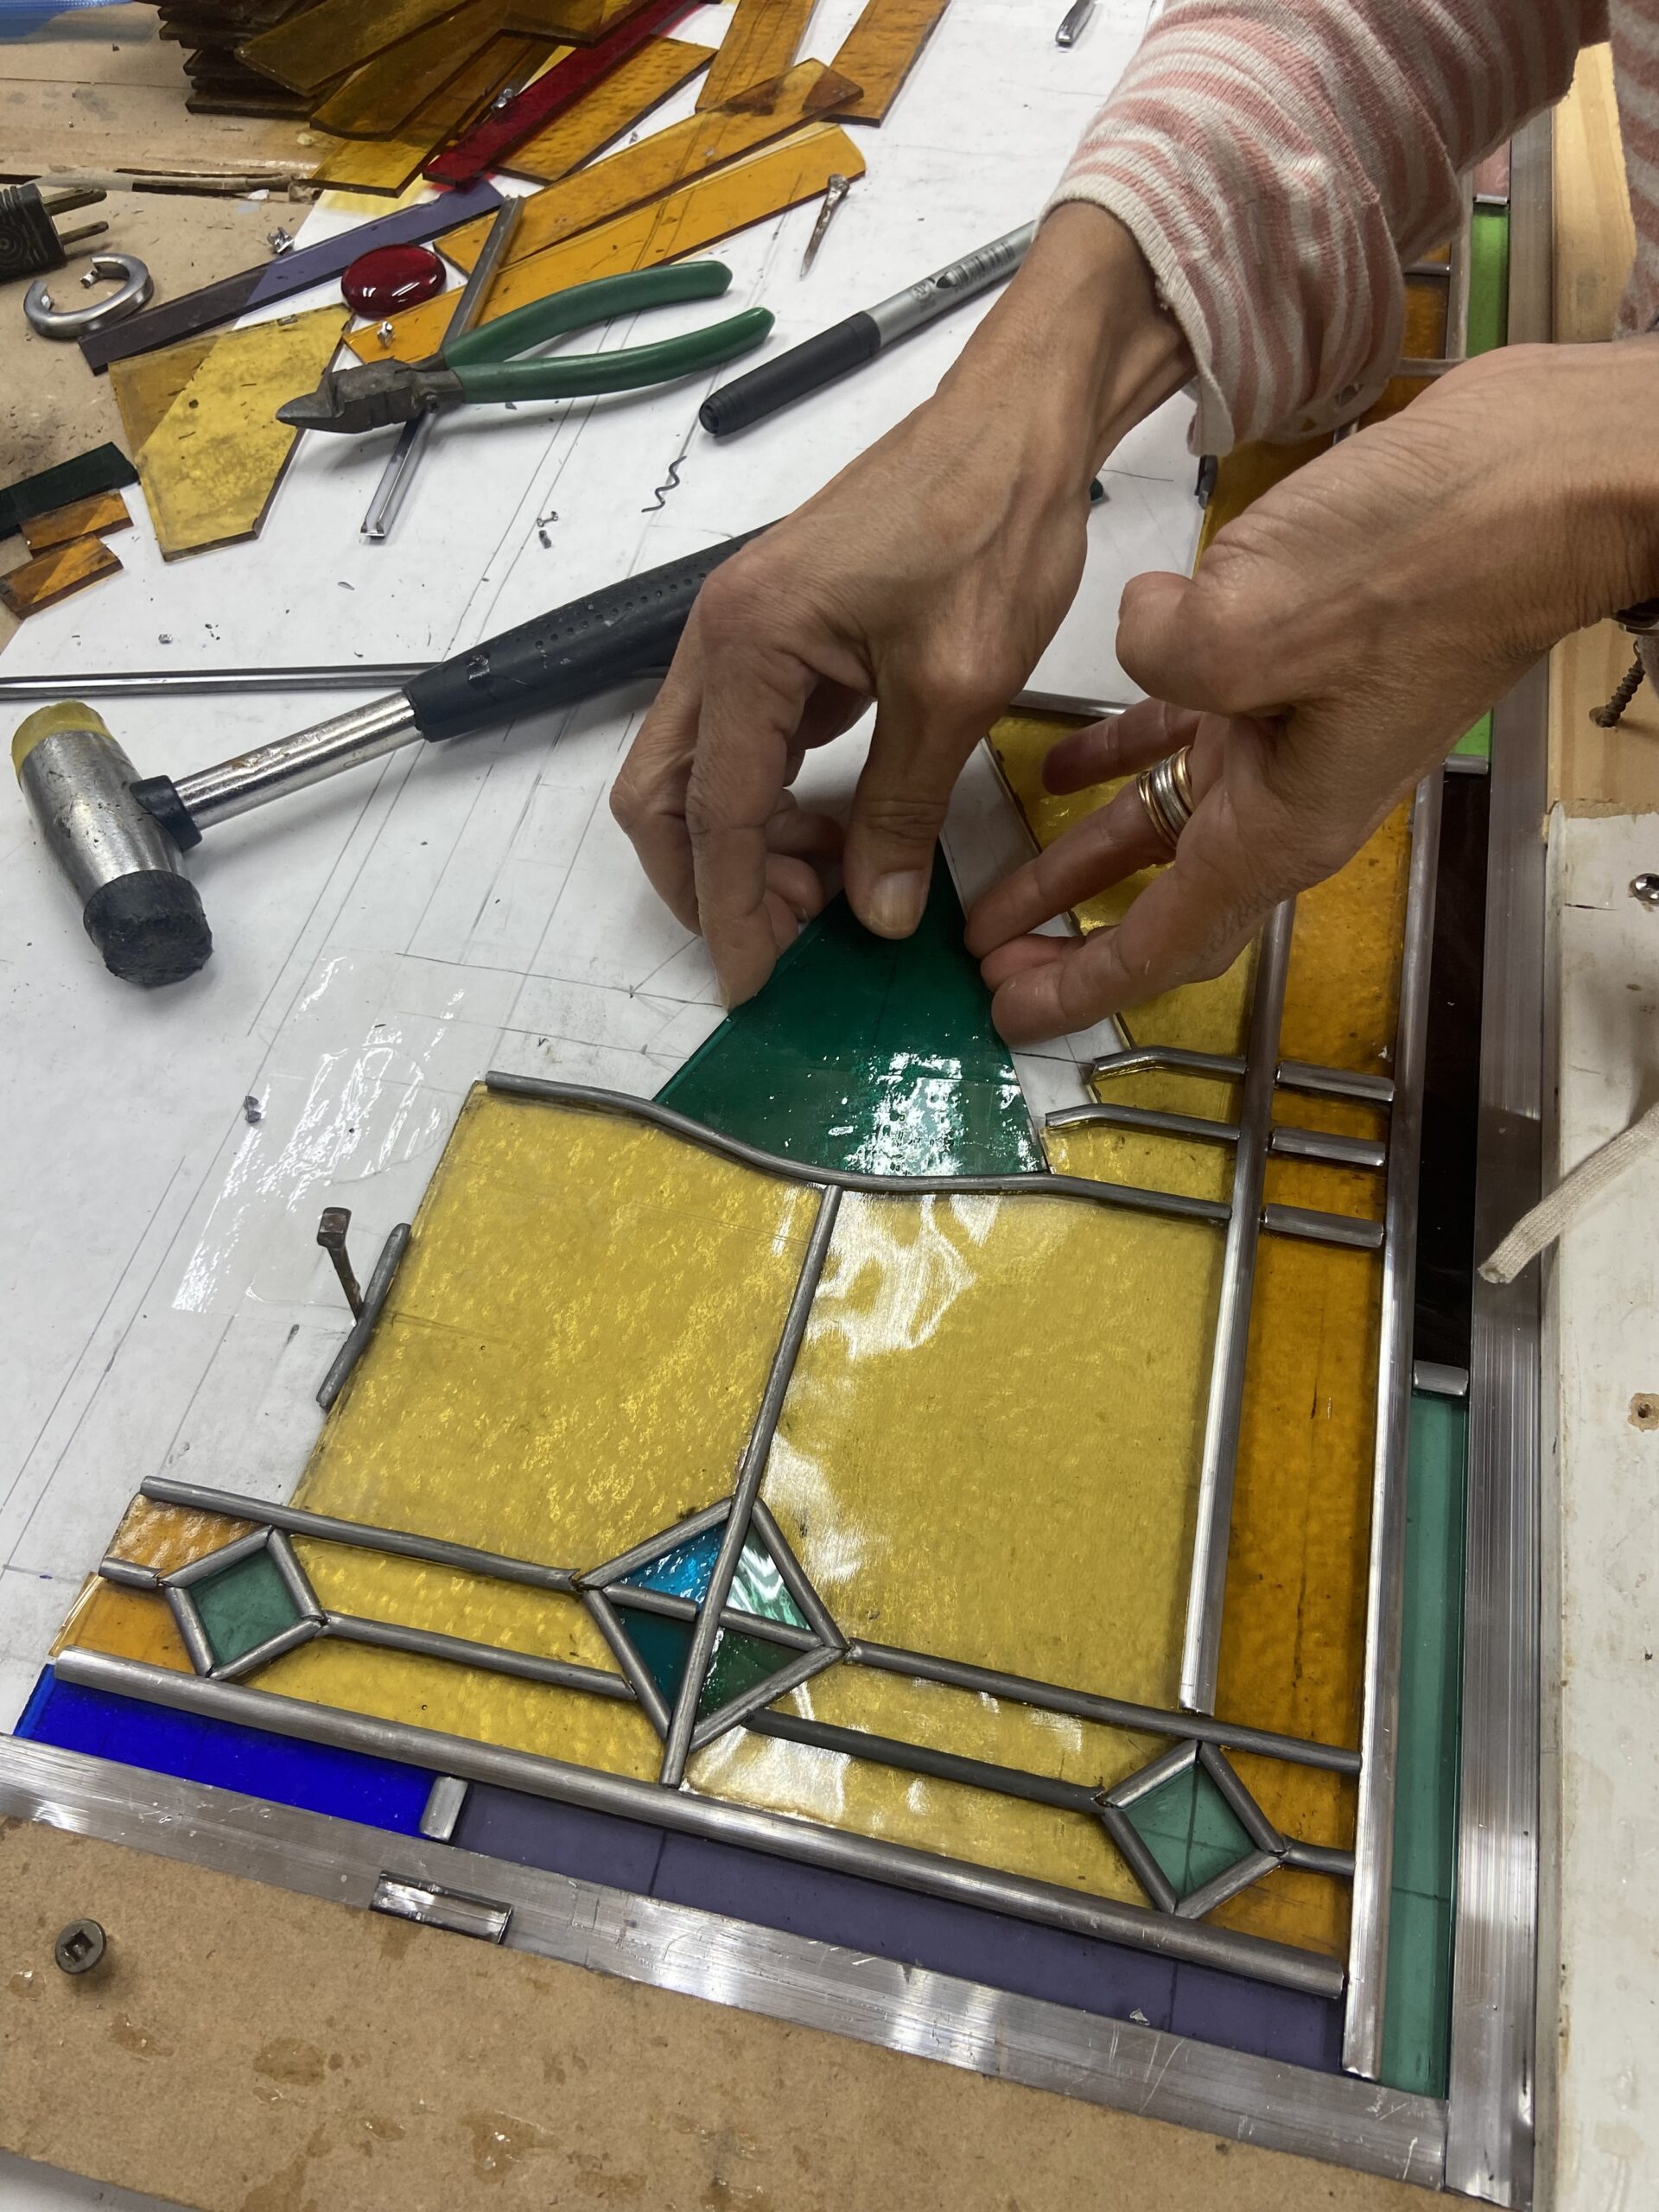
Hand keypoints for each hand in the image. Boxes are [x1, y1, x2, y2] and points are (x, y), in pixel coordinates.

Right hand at [611, 205, 1190, 1005]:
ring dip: (747, 845)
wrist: (1018, 420)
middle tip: (794, 935)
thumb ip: (901, 810)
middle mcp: (719, 639)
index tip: (753, 986)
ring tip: (835, 884)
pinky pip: (749, 742)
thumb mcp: (955, 690)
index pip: (714, 814)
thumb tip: (872, 918)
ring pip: (701, 772)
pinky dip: (776, 800)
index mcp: (746, 647)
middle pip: (664, 797)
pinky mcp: (784, 636)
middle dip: (714, 881)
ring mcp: (745, 635)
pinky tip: (844, 826)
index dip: (733, 911)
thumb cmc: (992, 533)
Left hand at [969, 339, 1658, 1043]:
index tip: (1012, 1015)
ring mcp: (1288, 740)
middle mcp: (1286, 799)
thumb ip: (1168, 654)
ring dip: (1076, 859)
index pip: (1165, 944)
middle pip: (1158, 906)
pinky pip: (1184, 739)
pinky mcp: (1288, 673)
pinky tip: (1062, 761)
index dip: (1080, 987)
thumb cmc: (1435, 556)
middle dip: (1069, 940)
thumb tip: (1139, 635)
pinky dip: (1118, 758)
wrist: (1543, 481)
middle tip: (990, 962)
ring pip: (1160, 828)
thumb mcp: (1268, 616)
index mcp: (1284, 822)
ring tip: (999, 886)